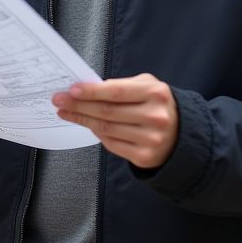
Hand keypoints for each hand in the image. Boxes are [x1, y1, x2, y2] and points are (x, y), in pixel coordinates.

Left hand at [52, 74, 177, 168]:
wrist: (182, 133)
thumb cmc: (157, 104)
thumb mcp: (146, 86)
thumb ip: (121, 85)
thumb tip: (88, 89)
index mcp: (156, 94)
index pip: (116, 92)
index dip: (91, 91)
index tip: (71, 90)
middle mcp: (155, 117)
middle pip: (107, 112)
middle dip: (79, 105)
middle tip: (59, 101)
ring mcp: (151, 139)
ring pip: (106, 129)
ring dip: (82, 120)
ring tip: (66, 112)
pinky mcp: (145, 157)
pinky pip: (112, 144)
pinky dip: (96, 134)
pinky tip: (87, 125)